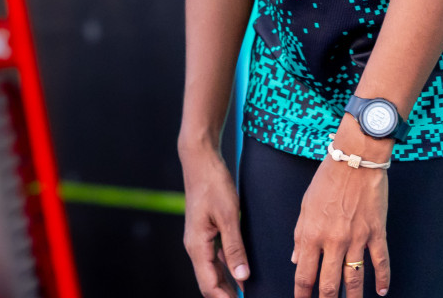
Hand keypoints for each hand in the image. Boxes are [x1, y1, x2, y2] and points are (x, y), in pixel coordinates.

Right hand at [181, 146, 250, 297]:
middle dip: (227, 296)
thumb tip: (242, 277)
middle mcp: (195, 246)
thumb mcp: (228, 216)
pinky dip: (228, 269)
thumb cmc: (213, 183)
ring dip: (228, 285)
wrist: (200, 159)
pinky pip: (215, 258)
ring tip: (248, 294)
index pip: (209, 285)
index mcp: (197, 246)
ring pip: (212, 271)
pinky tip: (242, 272)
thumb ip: (234, 248)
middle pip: (209, 282)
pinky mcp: (205, 232)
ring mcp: (199, 239)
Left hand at [291, 132, 391, 297]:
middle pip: (329, 284)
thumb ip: (299, 235)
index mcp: (311, 233)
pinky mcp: (376, 232)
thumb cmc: (327, 179)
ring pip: (354, 279)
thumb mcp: (305, 206)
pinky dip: (382, 279)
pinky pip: (380, 262)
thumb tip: (295, 259)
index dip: (302, 293)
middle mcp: (333, 240)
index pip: (304, 273)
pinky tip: (381, 292)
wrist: (355, 159)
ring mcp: (357, 238)